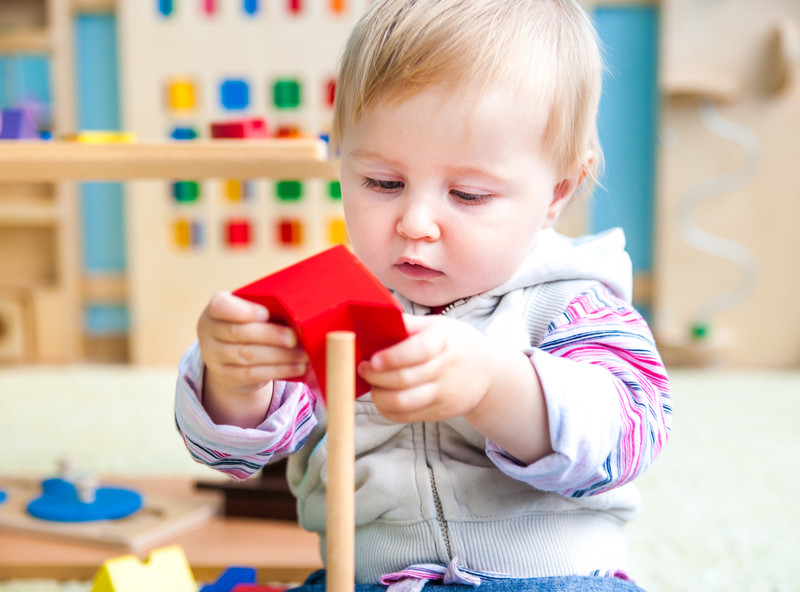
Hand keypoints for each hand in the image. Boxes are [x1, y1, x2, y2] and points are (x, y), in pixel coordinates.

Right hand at [197, 292, 307, 425]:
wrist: (230, 357)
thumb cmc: (249, 324)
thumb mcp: (251, 311)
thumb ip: (267, 307)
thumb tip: (300, 311)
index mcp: (215, 309)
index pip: (220, 306)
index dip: (243, 311)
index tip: (266, 313)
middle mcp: (209, 331)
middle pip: (238, 333)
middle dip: (270, 335)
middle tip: (294, 338)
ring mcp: (214, 356)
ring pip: (247, 356)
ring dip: (280, 356)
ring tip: (303, 355)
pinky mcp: (227, 376)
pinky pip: (254, 374)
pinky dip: (278, 370)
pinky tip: (297, 368)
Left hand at [357, 314, 497, 422]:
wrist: (488, 373)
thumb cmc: (456, 343)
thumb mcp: (439, 325)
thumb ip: (409, 324)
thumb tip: (375, 318)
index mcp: (443, 342)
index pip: (418, 351)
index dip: (393, 357)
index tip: (373, 359)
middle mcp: (444, 370)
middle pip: (404, 380)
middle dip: (376, 377)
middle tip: (363, 369)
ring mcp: (442, 394)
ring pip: (403, 403)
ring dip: (379, 396)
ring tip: (372, 385)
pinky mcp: (438, 412)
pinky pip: (405, 416)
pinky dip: (387, 409)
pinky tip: (383, 397)